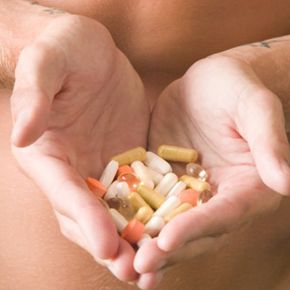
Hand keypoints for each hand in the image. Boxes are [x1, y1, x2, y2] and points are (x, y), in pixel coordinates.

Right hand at [10, 15, 148, 281]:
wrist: (92, 50)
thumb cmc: (64, 49)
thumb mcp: (47, 62)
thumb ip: (34, 94)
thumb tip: (23, 133)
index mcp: (47, 155)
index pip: (64, 192)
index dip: (84, 219)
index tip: (105, 246)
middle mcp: (73, 169)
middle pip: (89, 215)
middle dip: (110, 245)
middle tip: (135, 272)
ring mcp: (102, 167)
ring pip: (116, 212)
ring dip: (133, 239)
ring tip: (156, 263)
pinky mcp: (128, 160)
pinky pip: (140, 191)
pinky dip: (152, 213)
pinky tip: (171, 228)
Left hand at [134, 55, 289, 288]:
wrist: (209, 80)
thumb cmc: (238, 87)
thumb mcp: (256, 108)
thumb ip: (269, 143)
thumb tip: (286, 183)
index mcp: (247, 187)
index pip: (224, 214)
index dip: (198, 228)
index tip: (168, 239)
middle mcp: (217, 196)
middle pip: (195, 231)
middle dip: (168, 249)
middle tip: (139, 266)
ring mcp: (188, 190)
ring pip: (169, 224)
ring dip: (148, 246)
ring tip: (123, 265)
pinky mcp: (164, 179)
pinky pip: (148, 202)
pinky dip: (134, 219)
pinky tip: (112, 233)